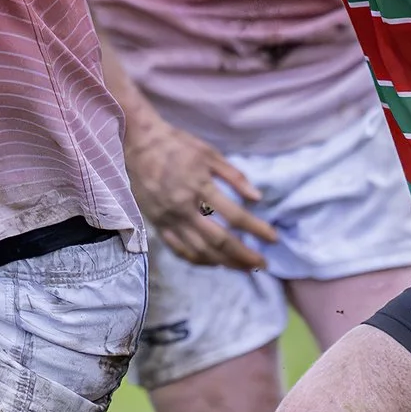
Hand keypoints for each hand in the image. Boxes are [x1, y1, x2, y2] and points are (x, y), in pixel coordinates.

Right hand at [123, 109, 279, 270]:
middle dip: (243, 255)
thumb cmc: (177, 145)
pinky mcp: (157, 224)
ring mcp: (169, 219)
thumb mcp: (210, 153)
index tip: (273, 238)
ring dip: (224, 262)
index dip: (256, 229)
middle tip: (262, 263)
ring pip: (199, 250)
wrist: (137, 144)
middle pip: (218, 240)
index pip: (234, 215)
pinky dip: (198, 260)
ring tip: (243, 267)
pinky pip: (179, 249)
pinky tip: (214, 262)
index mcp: (199, 186)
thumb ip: (234, 176)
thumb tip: (257, 198)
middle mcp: (184, 208)